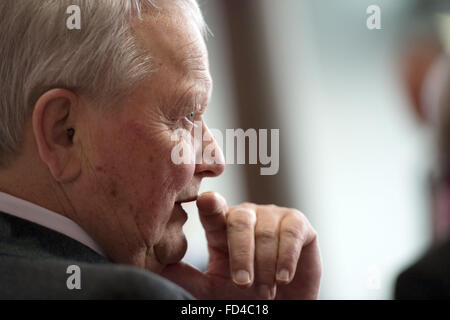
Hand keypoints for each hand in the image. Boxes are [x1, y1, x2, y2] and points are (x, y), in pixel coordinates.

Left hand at [160, 192, 321, 298]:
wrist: (280, 306)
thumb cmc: (243, 296)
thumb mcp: (211, 289)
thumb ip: (187, 277)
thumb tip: (159, 265)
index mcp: (221, 227)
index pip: (213, 209)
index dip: (211, 204)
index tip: (208, 202)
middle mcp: (246, 216)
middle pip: (239, 220)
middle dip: (241, 254)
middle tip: (243, 283)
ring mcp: (272, 217)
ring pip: (265, 231)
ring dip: (264, 265)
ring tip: (266, 289)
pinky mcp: (298, 224)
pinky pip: (291, 232)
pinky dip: (286, 257)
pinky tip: (282, 277)